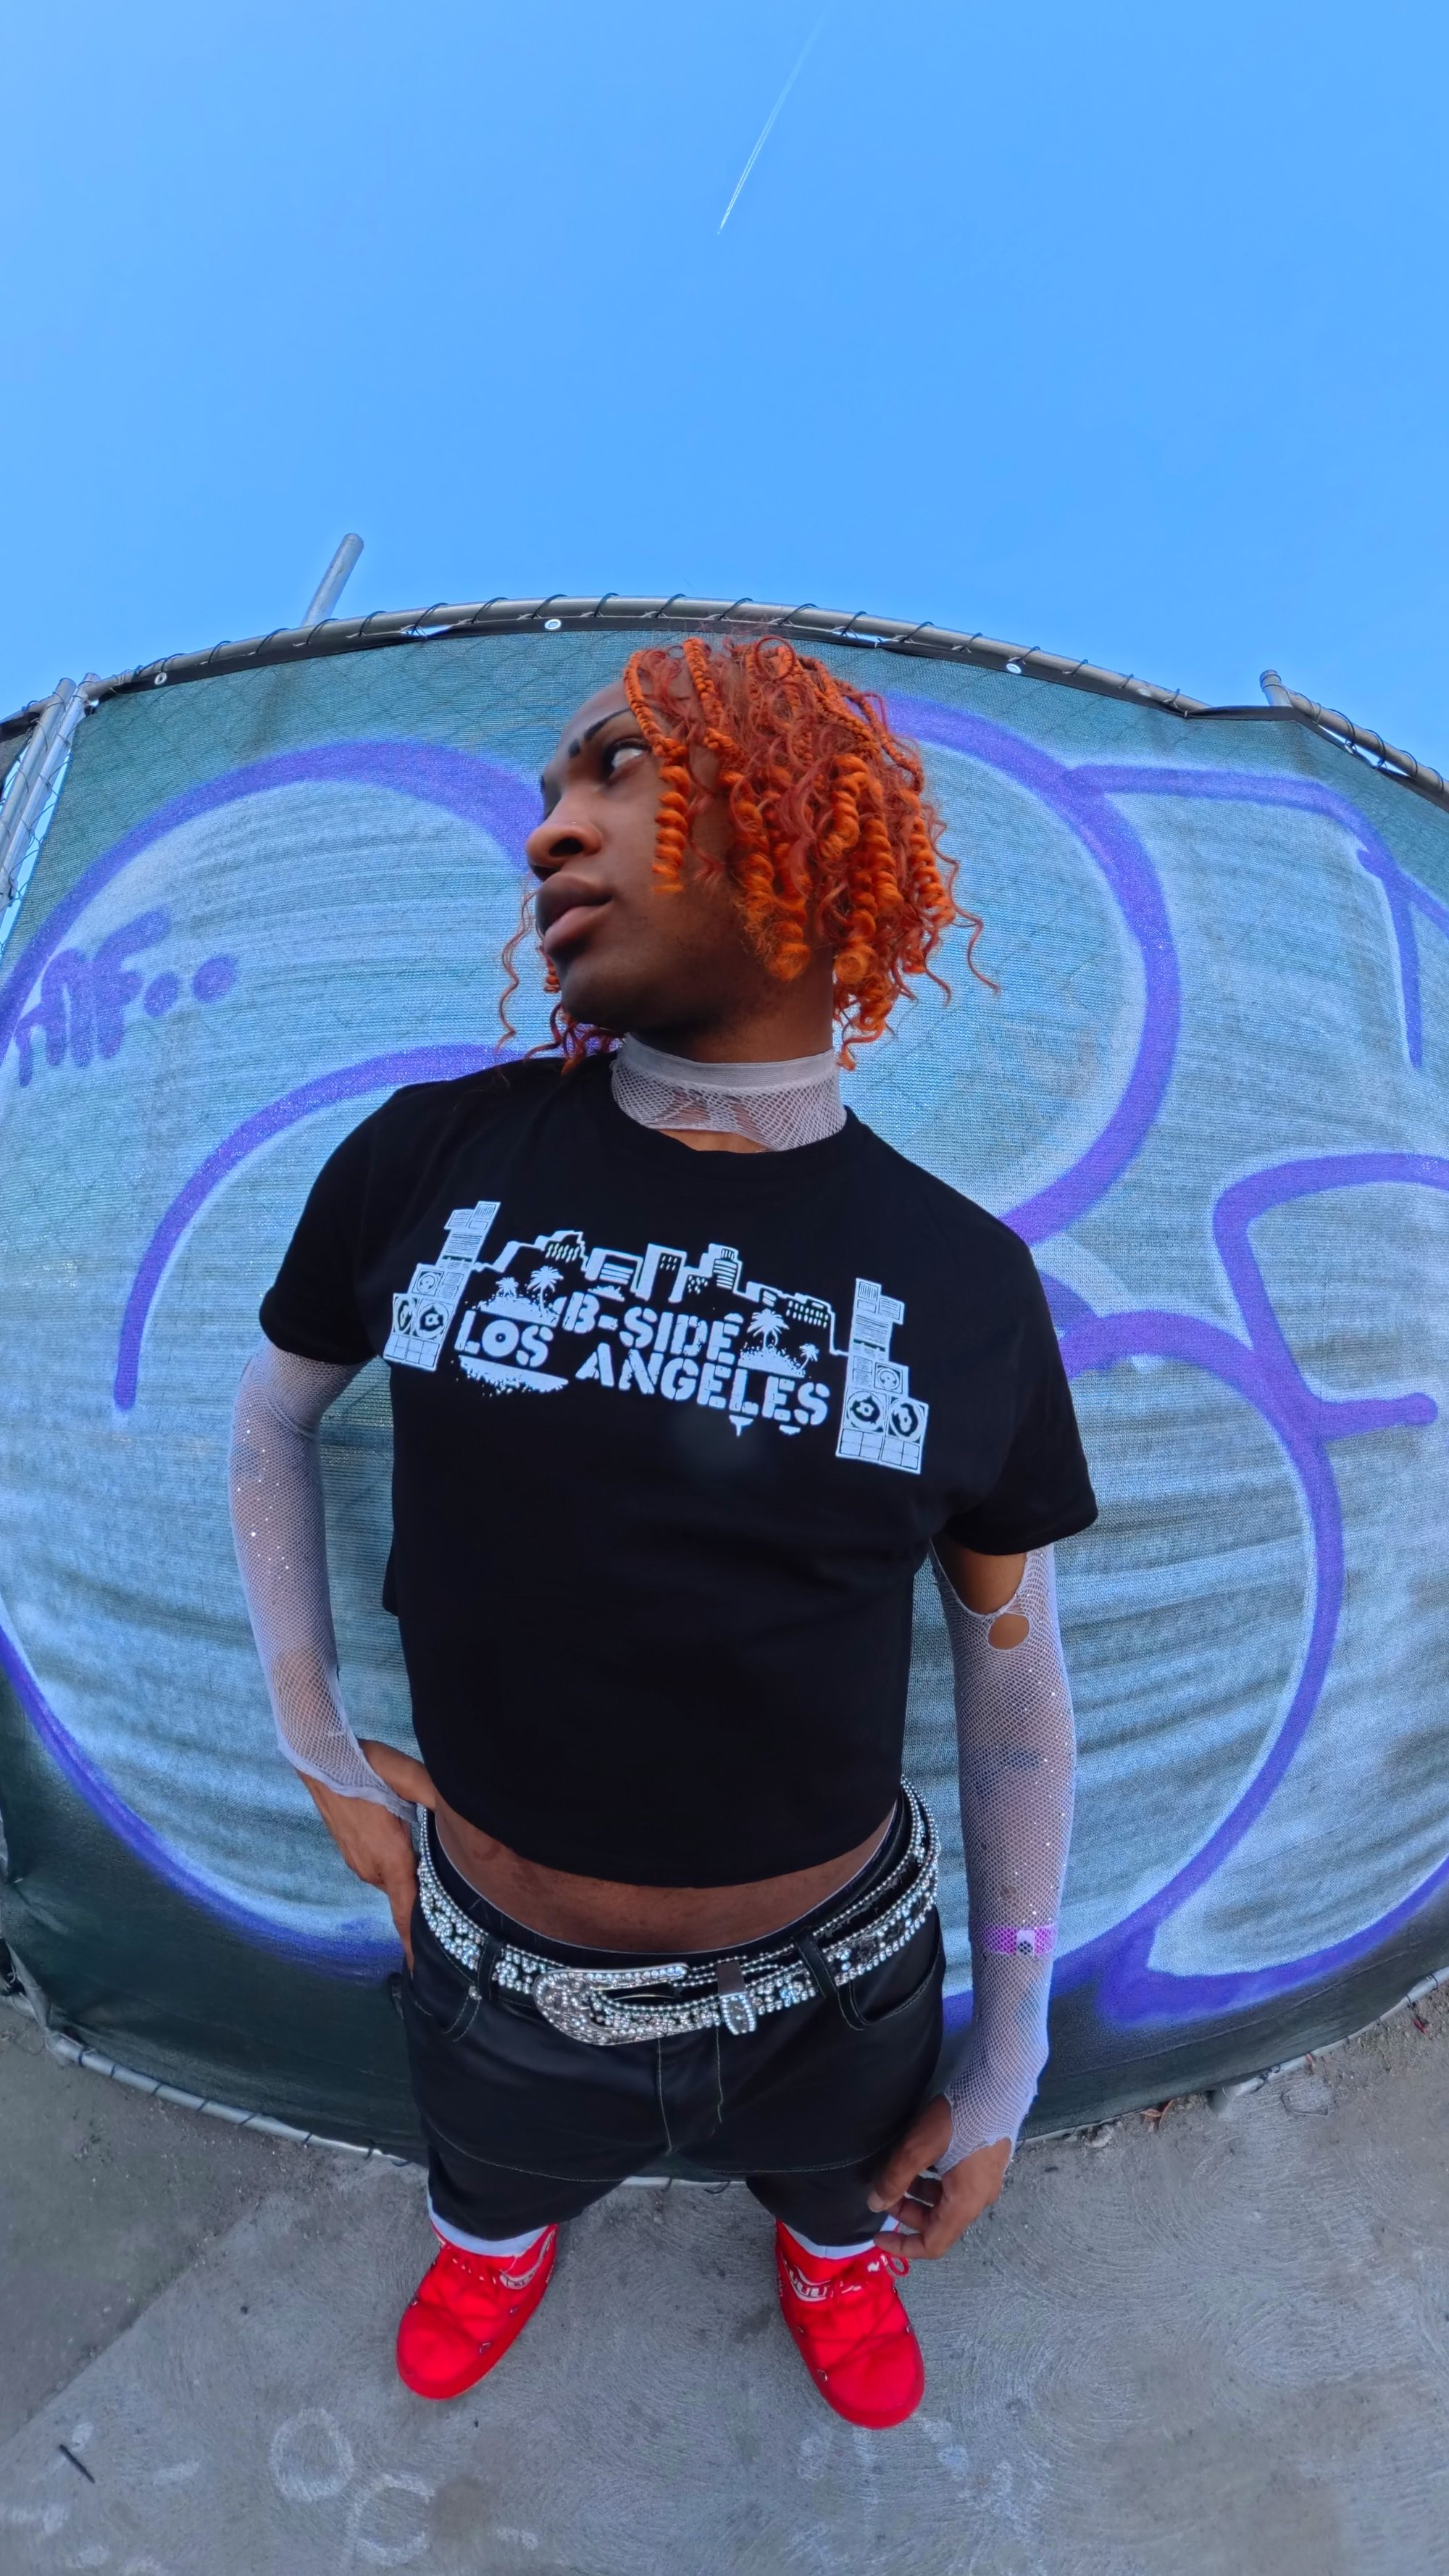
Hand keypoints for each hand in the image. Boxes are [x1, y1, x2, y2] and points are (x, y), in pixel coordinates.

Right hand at [300, 1741, 435, 1967]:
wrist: (322, 1761)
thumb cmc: (365, 1767)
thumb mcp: (407, 1775)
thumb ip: (436, 1795)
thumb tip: (463, 1811)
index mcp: (390, 1857)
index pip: (406, 1910)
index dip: (413, 1942)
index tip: (418, 1971)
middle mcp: (372, 1868)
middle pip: (406, 1891)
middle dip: (424, 1893)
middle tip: (451, 1887)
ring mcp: (358, 1861)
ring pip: (393, 1877)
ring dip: (408, 1872)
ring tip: (423, 1850)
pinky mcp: (350, 1852)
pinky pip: (380, 1867)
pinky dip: (394, 1863)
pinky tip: (401, 1838)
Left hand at [867, 2097, 1011, 2257]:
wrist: (998, 2085)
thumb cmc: (958, 2120)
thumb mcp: (918, 2148)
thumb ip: (894, 2179)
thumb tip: (875, 2204)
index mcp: (964, 2205)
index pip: (933, 2245)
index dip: (903, 2246)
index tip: (878, 2235)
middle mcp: (979, 2200)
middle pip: (939, 2223)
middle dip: (908, 2214)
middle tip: (885, 2192)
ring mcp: (986, 2181)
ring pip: (947, 2203)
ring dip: (920, 2195)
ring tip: (900, 2172)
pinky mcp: (987, 2163)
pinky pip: (956, 2186)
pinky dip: (934, 2182)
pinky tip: (922, 2160)